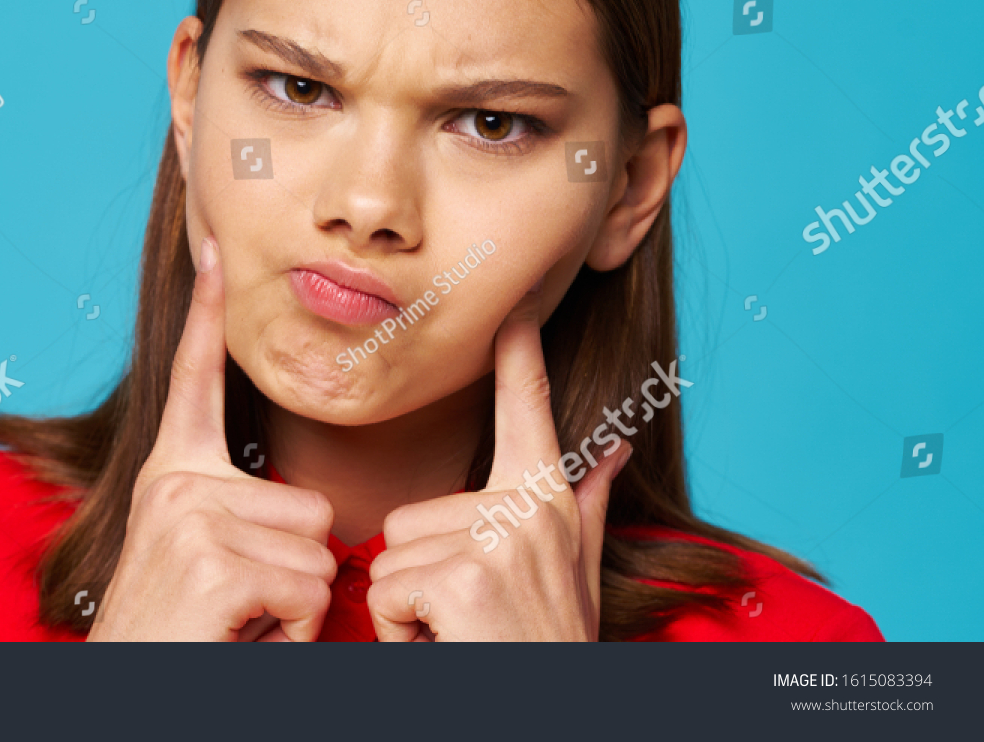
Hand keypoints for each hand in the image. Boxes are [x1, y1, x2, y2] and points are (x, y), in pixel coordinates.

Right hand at [88, 237, 337, 640]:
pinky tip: (241, 638)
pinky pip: (310, 587)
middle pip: (310, 504)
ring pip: (317, 550)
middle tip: (242, 609)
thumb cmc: (183, 639)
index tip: (215, 244)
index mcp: (172, 475)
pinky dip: (295, 632)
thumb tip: (312, 513)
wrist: (131, 692)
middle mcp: (174, 482)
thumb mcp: (205, 561)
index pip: (195, 378)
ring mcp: (189, 515)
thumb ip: (241, 518)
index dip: (206, 312)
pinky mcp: (211, 556)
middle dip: (296, 573)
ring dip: (296, 607)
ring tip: (239, 625)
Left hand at [365, 283, 631, 640]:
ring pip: (391, 557)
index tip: (514, 299)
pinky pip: (387, 592)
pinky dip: (401, 637)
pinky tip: (447, 650)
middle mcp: (529, 509)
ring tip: (458, 637)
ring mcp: (498, 541)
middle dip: (419, 581)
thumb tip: (614, 444)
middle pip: (409, 515)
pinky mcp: (466, 577)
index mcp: (546, 501)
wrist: (552, 717)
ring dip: (408, 613)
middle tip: (465, 622)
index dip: (520, 353)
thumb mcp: (575, 574)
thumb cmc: (547, 646)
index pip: (529, 410)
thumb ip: (586, 503)